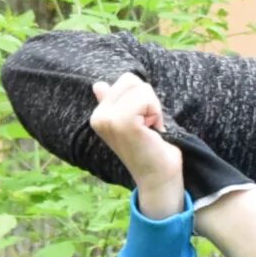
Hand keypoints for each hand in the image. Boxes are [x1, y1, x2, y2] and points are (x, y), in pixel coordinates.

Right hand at [90, 76, 184, 215]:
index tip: (142, 122)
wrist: (157, 176)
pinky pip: (146, 98)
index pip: (126, 80)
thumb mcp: (131, 119)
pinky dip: (156, 113)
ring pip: (141, 88)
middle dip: (147, 100)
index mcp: (98, 115)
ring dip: (153, 108)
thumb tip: (98, 85)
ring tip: (149, 130)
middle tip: (147, 126)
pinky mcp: (123, 123)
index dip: (142, 98)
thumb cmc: (149, 148)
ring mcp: (108, 120)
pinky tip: (152, 131)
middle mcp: (98, 117)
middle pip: (131, 80)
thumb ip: (114, 102)